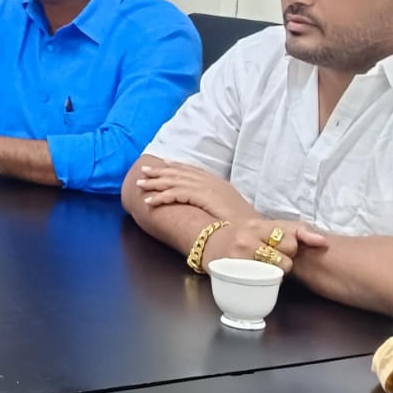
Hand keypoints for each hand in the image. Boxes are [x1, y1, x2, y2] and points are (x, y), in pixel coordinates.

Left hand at [134, 162, 258, 219]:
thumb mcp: (228, 208)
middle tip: (143, 172)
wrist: (253, 228)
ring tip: (140, 185)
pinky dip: (160, 197)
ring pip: (174, 182)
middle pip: (180, 173)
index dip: (176, 166)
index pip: (193, 170)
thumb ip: (216, 202)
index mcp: (218, 182)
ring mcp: (207, 187)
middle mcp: (211, 181)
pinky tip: (149, 201)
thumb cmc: (243, 223)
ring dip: (155, 183)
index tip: (163, 164)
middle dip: (160, 172)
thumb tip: (205, 204)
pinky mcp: (202, 196)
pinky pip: (175, 194)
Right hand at [204, 217, 327, 272]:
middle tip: (271, 259)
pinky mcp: (231, 274)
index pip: (290, 241)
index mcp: (257, 226)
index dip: (290, 248)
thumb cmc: (245, 235)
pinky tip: (257, 277)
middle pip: (284, 260)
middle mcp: (246, 240)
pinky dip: (263, 282)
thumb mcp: (269, 226)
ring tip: (264, 268)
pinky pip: (260, 283)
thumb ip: (298, 230)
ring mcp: (238, 258)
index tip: (280, 248)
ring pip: (274, 273)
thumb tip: (322, 241)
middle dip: (283, 262)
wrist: (209, 242)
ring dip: (274, 274)